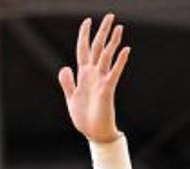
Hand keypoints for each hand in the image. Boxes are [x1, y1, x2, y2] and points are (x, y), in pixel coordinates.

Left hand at [58, 13, 129, 143]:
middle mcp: (94, 74)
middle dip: (102, 32)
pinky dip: (119, 61)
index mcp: (83, 75)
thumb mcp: (71, 97)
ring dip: (113, 42)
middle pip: (98, 48)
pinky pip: (114, 72)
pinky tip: (125, 49)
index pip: (84, 50)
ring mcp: (101, 80)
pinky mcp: (107, 89)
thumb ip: (68, 82)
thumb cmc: (84, 117)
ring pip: (107, 57)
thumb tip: (65, 67)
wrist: (94, 132)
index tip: (87, 21)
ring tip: (119, 27)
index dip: (84, 35)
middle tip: (110, 15)